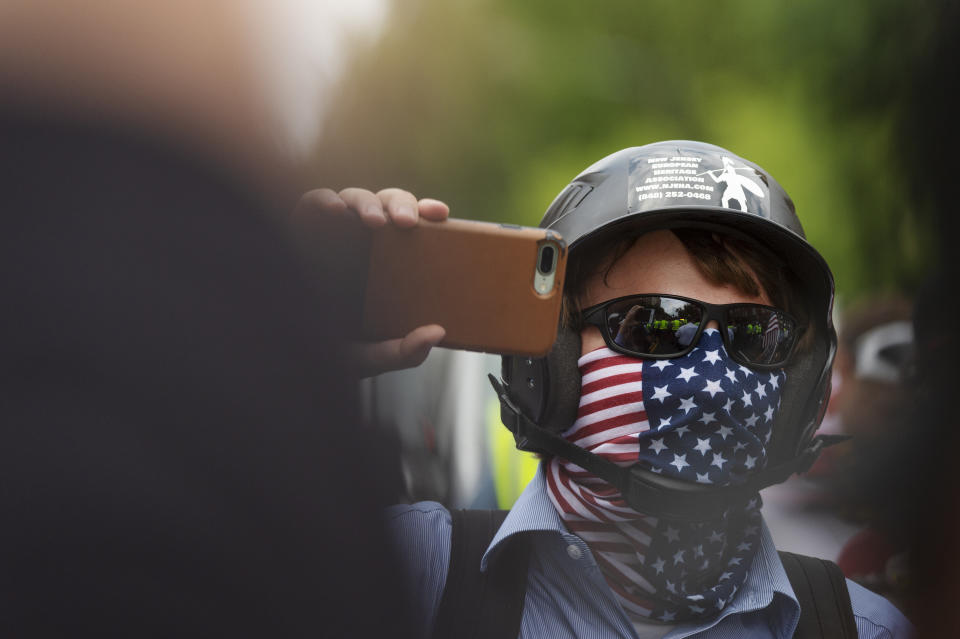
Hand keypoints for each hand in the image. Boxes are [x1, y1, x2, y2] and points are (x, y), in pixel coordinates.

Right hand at [294, 187, 449, 376]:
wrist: (286, 349)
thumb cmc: (331, 348)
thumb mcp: (370, 357)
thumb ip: (403, 352)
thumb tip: (437, 334)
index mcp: (389, 259)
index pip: (415, 224)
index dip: (428, 211)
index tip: (441, 215)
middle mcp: (363, 239)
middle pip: (389, 204)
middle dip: (402, 204)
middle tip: (408, 223)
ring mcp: (332, 230)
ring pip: (355, 198)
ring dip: (367, 203)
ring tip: (375, 222)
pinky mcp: (300, 227)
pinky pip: (311, 203)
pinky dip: (322, 200)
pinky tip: (334, 210)